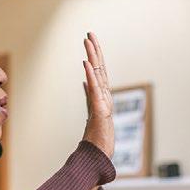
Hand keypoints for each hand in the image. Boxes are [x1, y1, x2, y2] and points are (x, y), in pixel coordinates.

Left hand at [82, 32, 113, 158]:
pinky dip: (90, 76)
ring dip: (93, 57)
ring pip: (98, 75)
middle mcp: (104, 97)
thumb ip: (90, 96)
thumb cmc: (97, 137)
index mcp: (102, 96)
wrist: (98, 155)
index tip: (90, 41)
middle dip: (95, 50)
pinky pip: (94, 90)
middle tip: (89, 33)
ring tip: (88, 41)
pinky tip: (86, 63)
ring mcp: (103, 103)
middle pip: (100, 69)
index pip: (99, 71)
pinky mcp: (101, 111)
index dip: (95, 55)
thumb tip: (84, 83)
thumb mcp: (93, 112)